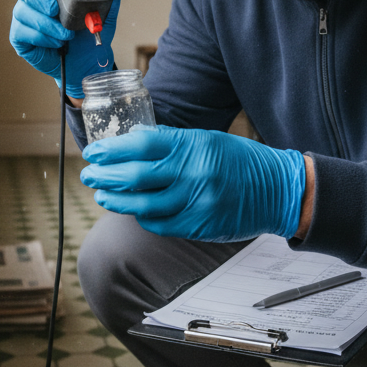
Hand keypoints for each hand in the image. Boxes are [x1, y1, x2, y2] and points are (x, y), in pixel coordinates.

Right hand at [9, 0, 122, 98]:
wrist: (87, 63)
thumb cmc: (89, 33)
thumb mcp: (104, 12)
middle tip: (54, 7)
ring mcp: (25, 16)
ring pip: (22, 10)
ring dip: (46, 23)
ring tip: (66, 33)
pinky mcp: (20, 36)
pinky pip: (22, 31)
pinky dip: (42, 37)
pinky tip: (58, 42)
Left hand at [80, 125, 307, 242]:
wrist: (278, 190)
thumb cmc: (241, 160)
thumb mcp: (207, 140)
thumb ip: (172, 143)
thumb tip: (133, 143)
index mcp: (192, 146)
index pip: (141, 144)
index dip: (111, 149)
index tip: (94, 152)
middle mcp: (192, 173)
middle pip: (135, 176)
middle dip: (105, 175)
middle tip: (89, 174)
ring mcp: (195, 202)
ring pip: (142, 205)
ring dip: (116, 200)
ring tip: (102, 195)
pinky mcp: (199, 226)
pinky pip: (160, 224)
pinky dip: (142, 217)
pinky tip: (134, 211)